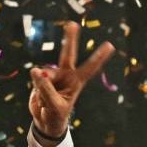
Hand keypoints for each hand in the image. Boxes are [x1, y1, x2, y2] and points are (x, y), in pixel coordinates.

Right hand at [28, 21, 114, 144]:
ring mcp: (53, 76)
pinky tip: (40, 98)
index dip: (99, 57)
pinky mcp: (40, 78)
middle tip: (73, 24)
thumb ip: (46, 88)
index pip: (90, 68)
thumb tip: (36, 70)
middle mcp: (66, 75)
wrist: (45, 121)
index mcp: (76, 82)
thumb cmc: (56, 115)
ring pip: (44, 74)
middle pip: (68, 55)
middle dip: (70, 39)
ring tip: (46, 102)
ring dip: (42, 88)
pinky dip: (36, 90)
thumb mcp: (54, 105)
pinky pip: (35, 80)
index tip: (110, 46)